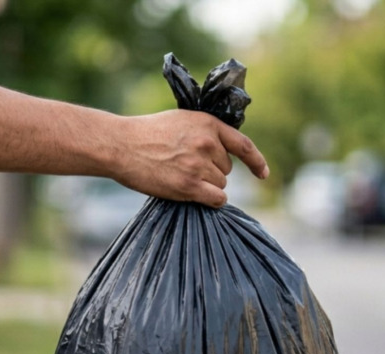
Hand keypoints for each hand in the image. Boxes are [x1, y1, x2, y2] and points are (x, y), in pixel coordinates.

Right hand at [109, 110, 268, 207]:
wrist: (121, 145)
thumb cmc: (147, 134)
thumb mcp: (181, 121)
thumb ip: (204, 133)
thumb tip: (223, 154)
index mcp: (208, 124)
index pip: (244, 145)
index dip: (257, 162)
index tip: (263, 174)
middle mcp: (207, 143)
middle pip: (227, 170)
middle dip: (212, 172)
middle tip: (184, 166)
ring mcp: (199, 164)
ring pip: (220, 185)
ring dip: (206, 186)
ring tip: (179, 175)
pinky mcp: (189, 185)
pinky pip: (216, 199)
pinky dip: (210, 200)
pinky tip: (194, 194)